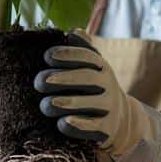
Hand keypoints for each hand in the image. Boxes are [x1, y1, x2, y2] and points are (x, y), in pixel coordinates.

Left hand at [34, 31, 160, 161]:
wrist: (121, 121)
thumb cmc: (94, 90)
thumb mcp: (91, 69)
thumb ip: (81, 50)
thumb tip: (73, 32)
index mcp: (100, 66)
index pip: (86, 56)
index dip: (68, 54)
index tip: (47, 56)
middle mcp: (108, 85)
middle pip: (87, 78)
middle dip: (62, 79)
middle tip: (39, 82)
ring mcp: (109, 108)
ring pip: (89, 104)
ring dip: (67, 103)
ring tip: (47, 104)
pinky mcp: (108, 129)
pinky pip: (94, 127)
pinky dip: (79, 125)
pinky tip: (63, 123)